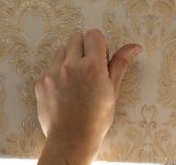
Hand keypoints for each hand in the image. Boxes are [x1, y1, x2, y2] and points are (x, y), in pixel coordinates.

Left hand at [35, 29, 141, 163]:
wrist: (71, 140)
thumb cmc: (96, 118)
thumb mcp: (113, 90)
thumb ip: (120, 63)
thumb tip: (135, 46)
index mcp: (93, 66)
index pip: (93, 35)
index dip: (99, 45)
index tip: (100, 59)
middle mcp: (71, 65)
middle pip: (76, 38)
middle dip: (84, 48)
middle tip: (89, 69)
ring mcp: (53, 73)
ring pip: (62, 50)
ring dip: (69, 58)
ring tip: (76, 79)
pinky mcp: (41, 81)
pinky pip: (50, 66)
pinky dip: (58, 72)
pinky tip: (65, 90)